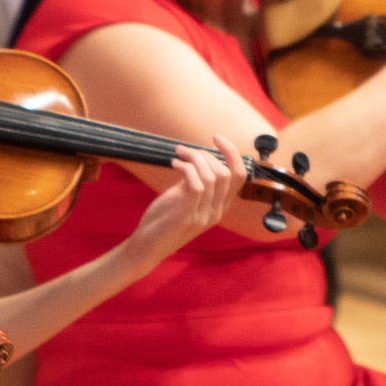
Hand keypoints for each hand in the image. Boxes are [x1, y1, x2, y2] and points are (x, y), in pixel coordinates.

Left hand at [121, 136, 241, 264]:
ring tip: (178, 154)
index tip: (216, 138)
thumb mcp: (182, 197)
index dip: (232, 153)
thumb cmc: (162, 221)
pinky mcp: (188, 216)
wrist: (146, 248)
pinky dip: (186, 168)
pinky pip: (197, 184)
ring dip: (194, 158)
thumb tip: (196, 159)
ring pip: (213, 176)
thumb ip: (194, 181)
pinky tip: (174, 164)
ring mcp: (203, 215)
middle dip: (206, 154)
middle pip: (228, 173)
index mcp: (219, 206)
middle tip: (184, 150)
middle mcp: (216, 211)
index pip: (239, 176)